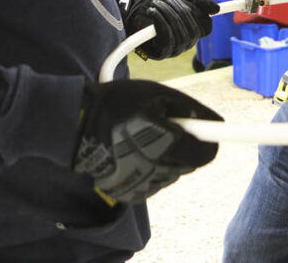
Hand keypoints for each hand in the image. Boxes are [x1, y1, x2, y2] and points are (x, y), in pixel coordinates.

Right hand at [72, 79, 221, 203]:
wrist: (75, 126)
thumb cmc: (117, 104)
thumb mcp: (155, 93)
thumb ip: (187, 107)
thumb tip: (211, 121)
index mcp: (164, 142)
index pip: (206, 153)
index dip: (210, 140)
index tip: (210, 131)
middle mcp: (155, 169)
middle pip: (189, 164)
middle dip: (184, 146)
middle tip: (165, 127)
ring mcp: (141, 185)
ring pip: (171, 173)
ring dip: (167, 158)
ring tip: (142, 138)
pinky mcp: (128, 194)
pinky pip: (152, 182)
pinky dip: (149, 169)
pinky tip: (132, 152)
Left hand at [118, 0, 219, 59]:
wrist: (130, 10)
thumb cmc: (156, 3)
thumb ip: (197, 0)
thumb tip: (216, 9)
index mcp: (192, 29)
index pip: (206, 27)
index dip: (200, 14)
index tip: (188, 2)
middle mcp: (187, 42)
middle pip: (194, 29)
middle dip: (180, 10)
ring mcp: (175, 49)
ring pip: (181, 34)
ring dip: (168, 14)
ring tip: (156, 4)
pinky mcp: (162, 53)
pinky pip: (168, 39)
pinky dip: (161, 22)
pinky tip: (152, 12)